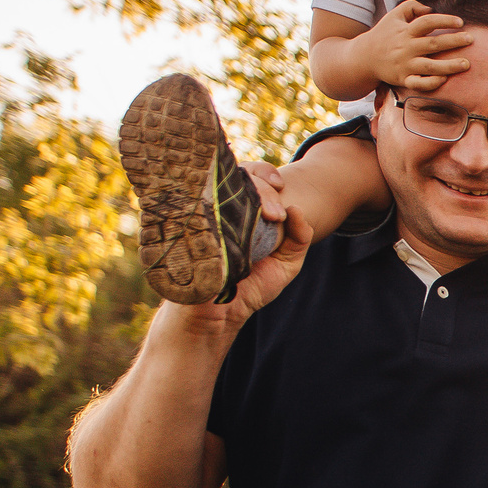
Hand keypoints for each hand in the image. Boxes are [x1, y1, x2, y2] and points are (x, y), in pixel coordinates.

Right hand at [190, 161, 312, 326]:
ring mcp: (202, 216)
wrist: (219, 315)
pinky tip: (233, 212)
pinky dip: (215, 200)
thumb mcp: (286, 263)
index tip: (280, 185)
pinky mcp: (188, 228)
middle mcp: (222, 208)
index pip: (251, 174)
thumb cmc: (251, 288)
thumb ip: (299, 237)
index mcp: (244, 211)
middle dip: (264, 189)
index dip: (265, 173)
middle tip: (276, 215)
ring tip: (268, 216)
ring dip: (247, 192)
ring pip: (218, 183)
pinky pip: (196, 202)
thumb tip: (296, 209)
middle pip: (238, 176)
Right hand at [360, 0, 472, 93]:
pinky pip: (419, 84)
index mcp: (406, 31)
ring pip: (430, 67)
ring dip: (449, 66)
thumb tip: (431, 9)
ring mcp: (406, 65)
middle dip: (454, 41)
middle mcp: (407, 48)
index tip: (460, 22)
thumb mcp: (394, 15)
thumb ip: (411, 7)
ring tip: (466, 64)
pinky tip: (445, 79)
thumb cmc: (384, 34)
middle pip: (433, 44)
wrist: (364, 57)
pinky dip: (431, 83)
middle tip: (471, 39)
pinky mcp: (404, 79)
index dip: (444, 20)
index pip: (427, 22)